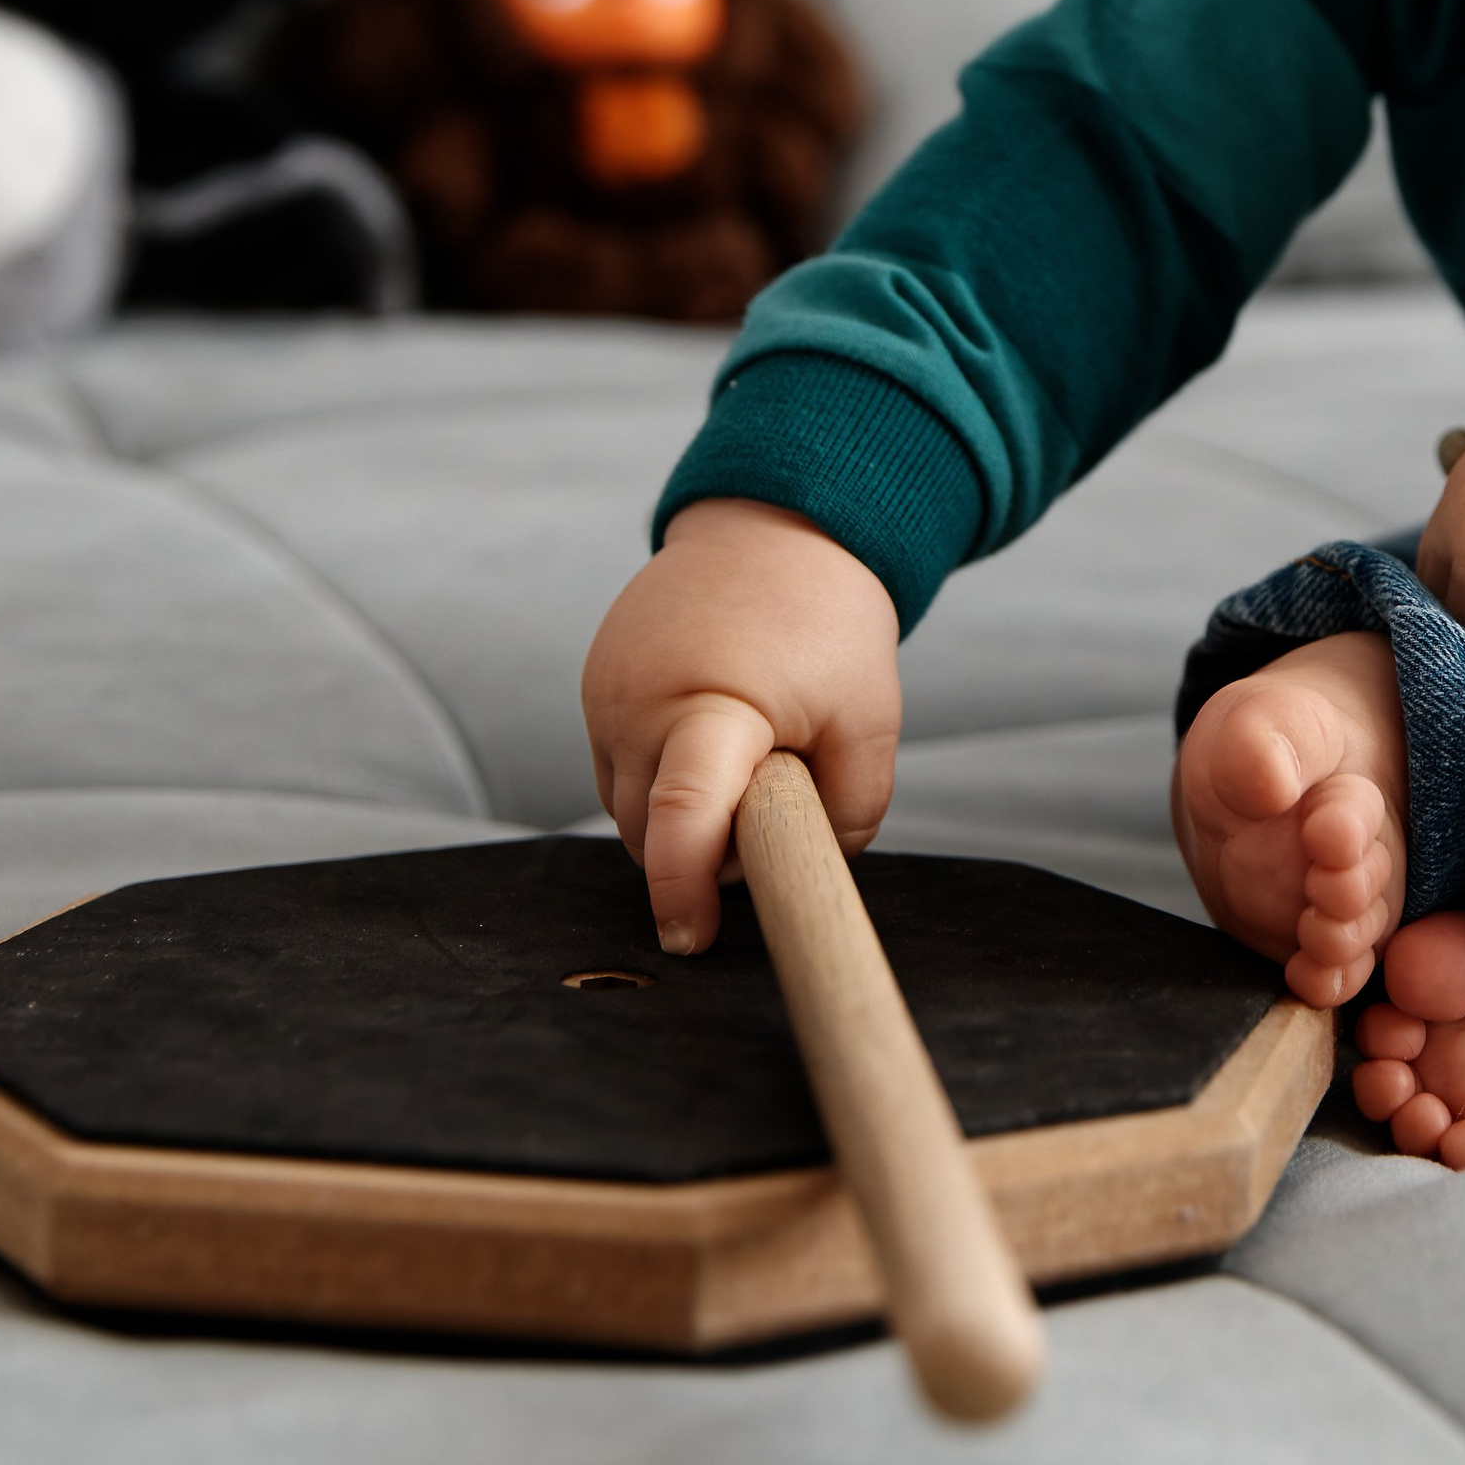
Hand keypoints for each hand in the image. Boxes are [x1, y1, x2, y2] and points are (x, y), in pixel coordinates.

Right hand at [581, 500, 901, 954]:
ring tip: (747, 758)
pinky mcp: (593, 686)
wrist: (774, 528)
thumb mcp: (870, 720)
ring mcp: (604, 692)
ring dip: (679, 818)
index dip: (684, 886)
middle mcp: (638, 701)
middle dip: (703, 852)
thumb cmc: (828, 622)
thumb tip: (798, 871)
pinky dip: (662, 779)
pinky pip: (619, 770)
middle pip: (650, 831)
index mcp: (712, 703)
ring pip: (629, 809)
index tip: (689, 936)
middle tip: (772, 806)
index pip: (684, 811)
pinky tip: (711, 739)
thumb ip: (848, 812)